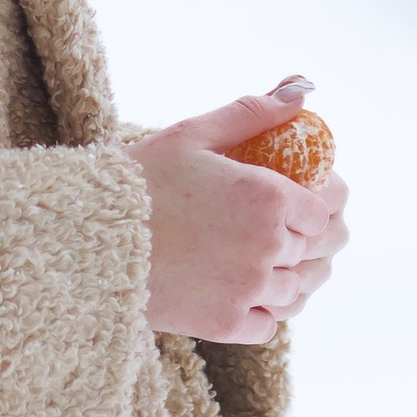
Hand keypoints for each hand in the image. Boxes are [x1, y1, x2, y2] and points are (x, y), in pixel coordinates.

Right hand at [127, 77, 348, 345]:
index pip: (325, 208)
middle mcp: (267, 246)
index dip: (323, 203)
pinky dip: (267, 311)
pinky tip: (253, 294)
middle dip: (315, 240)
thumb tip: (300, 92)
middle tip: (297, 232)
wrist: (90, 239)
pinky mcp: (225, 325)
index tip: (310, 200)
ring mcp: (248, 290)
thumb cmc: (140, 179)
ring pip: (297, 291)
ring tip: (277, 263)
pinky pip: (269, 325)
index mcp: (267, 196)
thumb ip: (251, 114)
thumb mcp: (193, 134)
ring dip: (295, 277)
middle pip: (319, 251)